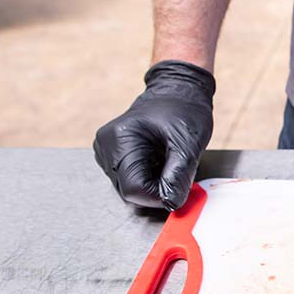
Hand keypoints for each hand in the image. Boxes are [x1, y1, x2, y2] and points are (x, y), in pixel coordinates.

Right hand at [94, 60, 215, 210]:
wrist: (177, 91)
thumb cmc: (183, 109)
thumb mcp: (188, 142)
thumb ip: (179, 174)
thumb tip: (172, 202)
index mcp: (120, 139)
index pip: (133, 188)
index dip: (158, 195)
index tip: (177, 187)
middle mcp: (106, 146)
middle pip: (129, 190)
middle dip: (157, 187)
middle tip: (174, 165)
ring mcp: (106, 151)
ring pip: (130, 187)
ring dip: (153, 181)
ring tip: (166, 157)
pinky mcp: (112, 155)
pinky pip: (130, 178)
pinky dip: (148, 175)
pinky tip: (157, 158)